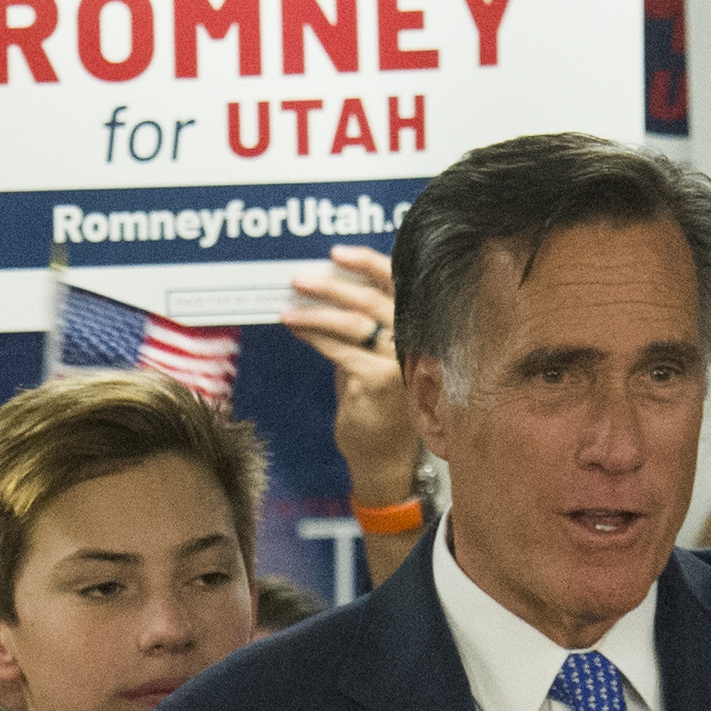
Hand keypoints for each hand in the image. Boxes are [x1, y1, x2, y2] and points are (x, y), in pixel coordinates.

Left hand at [281, 248, 421, 494]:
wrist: (384, 457)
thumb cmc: (378, 405)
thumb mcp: (375, 356)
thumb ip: (364, 323)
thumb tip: (329, 287)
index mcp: (418, 329)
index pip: (398, 286)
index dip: (370, 264)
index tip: (339, 253)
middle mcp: (416, 342)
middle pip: (376, 298)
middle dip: (334, 283)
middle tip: (302, 277)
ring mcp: (400, 362)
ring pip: (355, 322)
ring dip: (317, 310)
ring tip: (291, 305)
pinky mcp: (378, 382)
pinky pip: (340, 349)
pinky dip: (315, 336)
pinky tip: (297, 329)